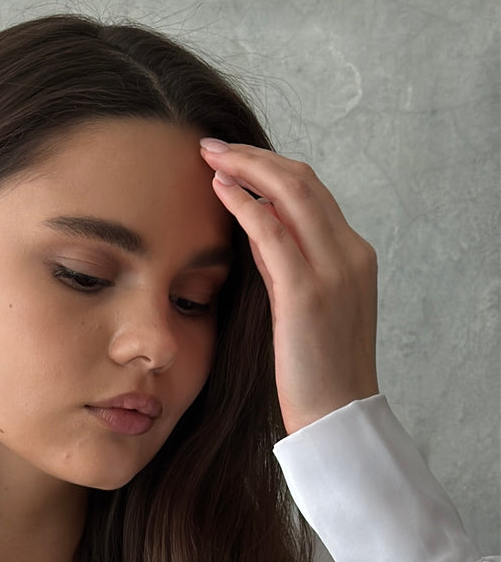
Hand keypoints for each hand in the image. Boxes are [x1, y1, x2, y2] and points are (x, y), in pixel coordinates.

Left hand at [199, 139, 378, 437]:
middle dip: (255, 156)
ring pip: (291, 192)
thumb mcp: (302, 307)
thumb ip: (284, 264)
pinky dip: (245, 202)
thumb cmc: (314, 371)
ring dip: (246, 167)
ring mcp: (333, 270)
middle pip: (303, 181)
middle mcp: (350, 253)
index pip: (312, 193)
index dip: (271, 169)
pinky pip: (272, 230)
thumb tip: (254, 226)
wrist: (336, 416)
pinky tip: (220, 189)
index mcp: (353, 256)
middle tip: (213, 145)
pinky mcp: (307, 291)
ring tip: (209, 155)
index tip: (235, 160)